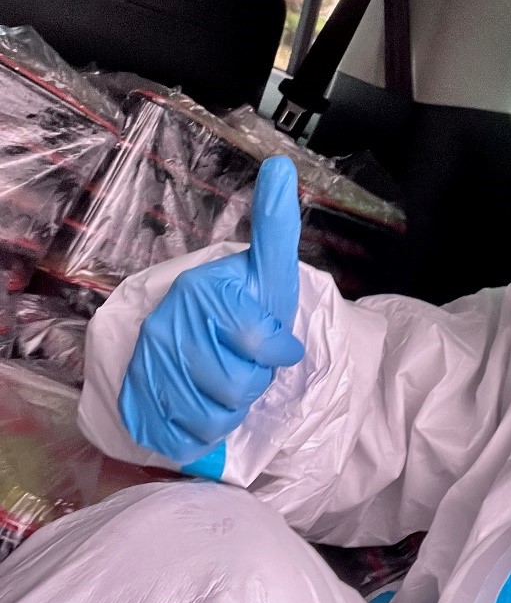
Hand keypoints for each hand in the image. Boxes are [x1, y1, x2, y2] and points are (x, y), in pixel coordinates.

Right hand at [118, 156, 303, 463]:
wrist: (191, 337)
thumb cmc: (241, 304)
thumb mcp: (265, 268)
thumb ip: (276, 225)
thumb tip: (281, 165)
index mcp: (203, 291)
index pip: (260, 343)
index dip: (278, 351)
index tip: (280, 345)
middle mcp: (167, 325)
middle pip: (237, 385)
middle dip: (255, 381)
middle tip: (248, 364)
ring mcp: (147, 366)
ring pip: (212, 416)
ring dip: (232, 410)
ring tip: (229, 385)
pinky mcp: (137, 404)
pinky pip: (184, 437)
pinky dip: (204, 433)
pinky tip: (205, 409)